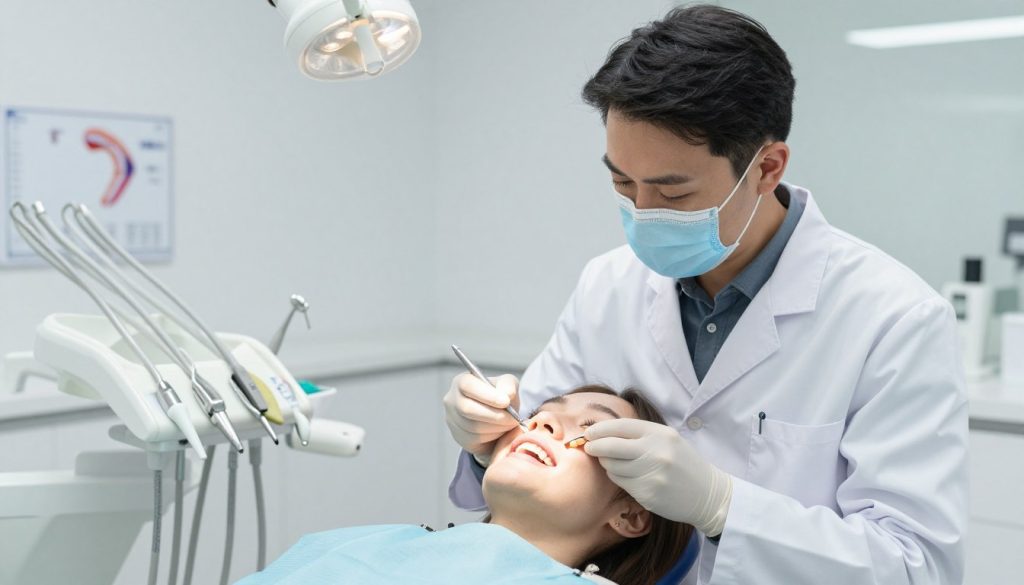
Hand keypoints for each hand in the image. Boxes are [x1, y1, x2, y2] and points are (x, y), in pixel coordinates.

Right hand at [443, 373, 520, 465]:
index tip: (506, 402)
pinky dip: (492, 436)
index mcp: (461, 382)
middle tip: (513, 418)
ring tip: (509, 424)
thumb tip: (507, 394)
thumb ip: (509, 385)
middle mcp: (452, 399)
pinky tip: (500, 430)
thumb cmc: (499, 398)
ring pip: (472, 426)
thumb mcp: (507, 386)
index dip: (487, 395)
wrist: (496, 417)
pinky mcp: (458, 436)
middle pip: (467, 409)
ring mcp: (452, 419)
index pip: (468, 385)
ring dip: (496, 427)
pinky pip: (474, 439)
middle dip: (494, 415)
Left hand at [584, 418, 732, 536]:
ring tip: (614, 462)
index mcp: (659, 433)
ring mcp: (650, 474)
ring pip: (612, 466)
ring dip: (607, 464)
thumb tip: (604, 432)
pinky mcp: (647, 493)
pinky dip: (617, 477)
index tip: (589, 433)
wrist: (707, 494)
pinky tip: (626, 475)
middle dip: (594, 446)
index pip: (620, 426)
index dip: (600, 429)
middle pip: (610, 446)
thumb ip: (639, 434)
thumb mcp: (668, 439)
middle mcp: (654, 452)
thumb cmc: (684, 463)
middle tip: (589, 447)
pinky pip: (620, 482)